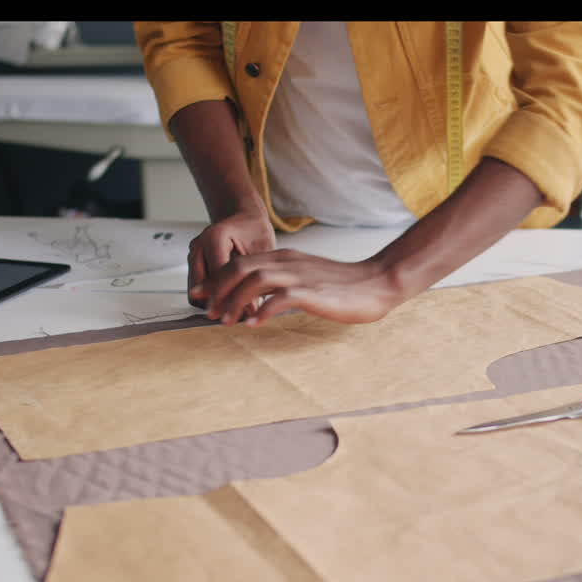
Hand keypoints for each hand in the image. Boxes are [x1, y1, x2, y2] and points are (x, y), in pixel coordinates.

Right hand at [187, 212, 275, 308]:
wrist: (242, 220)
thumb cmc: (255, 232)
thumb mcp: (262, 251)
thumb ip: (255, 277)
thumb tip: (252, 309)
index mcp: (214, 237)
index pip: (220, 276)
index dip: (234, 297)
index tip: (250, 311)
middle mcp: (198, 246)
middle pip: (202, 288)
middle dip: (221, 305)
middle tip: (241, 317)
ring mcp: (193, 256)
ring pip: (196, 293)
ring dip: (214, 305)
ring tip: (237, 313)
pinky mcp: (193, 265)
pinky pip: (197, 291)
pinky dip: (212, 300)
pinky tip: (230, 304)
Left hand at [203, 249, 405, 326]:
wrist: (378, 281)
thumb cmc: (344, 285)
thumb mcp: (307, 276)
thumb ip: (283, 282)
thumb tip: (260, 298)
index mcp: (284, 257)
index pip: (240, 262)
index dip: (217, 279)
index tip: (203, 297)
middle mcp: (287, 262)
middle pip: (239, 267)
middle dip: (218, 290)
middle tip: (208, 312)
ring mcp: (300, 275)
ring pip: (254, 280)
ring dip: (235, 301)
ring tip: (226, 321)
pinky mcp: (313, 292)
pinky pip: (280, 298)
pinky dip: (262, 311)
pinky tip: (253, 324)